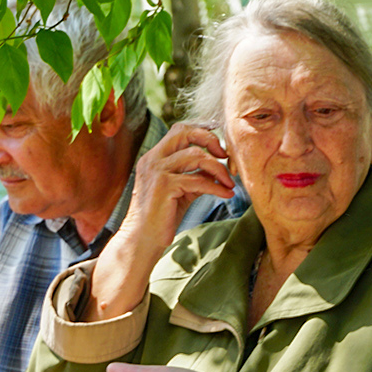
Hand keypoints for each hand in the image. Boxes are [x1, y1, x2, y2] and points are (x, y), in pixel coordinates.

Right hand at [125, 122, 235, 252]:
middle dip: (211, 140)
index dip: (202, 133)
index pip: (180, 130)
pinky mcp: (164, 186)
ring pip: (196, 155)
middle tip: (226, 156)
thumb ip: (195, 176)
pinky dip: (217, 187)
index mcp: (154, 157)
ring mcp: (157, 171)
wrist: (142, 240)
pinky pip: (199, 180)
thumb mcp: (180, 191)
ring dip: (219, 169)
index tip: (220, 148)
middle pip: (186, 132)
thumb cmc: (161, 217)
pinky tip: (226, 194)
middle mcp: (153, 159)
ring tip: (230, 183)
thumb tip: (219, 170)